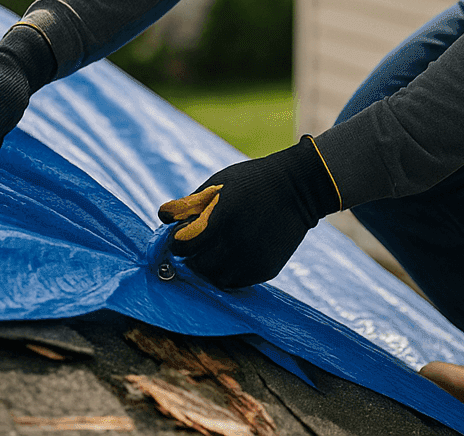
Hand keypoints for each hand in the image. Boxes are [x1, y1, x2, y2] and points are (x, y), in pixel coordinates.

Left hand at [159, 135, 341, 287]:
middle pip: (197, 267)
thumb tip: (164, 218)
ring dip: (210, 268)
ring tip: (217, 250)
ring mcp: (252, 259)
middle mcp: (236, 243)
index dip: (178, 243)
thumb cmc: (253, 181)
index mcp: (221, 218)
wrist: (300, 188)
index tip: (182, 237)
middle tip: (199, 246)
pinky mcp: (266, 270)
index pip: (182, 247)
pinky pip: (236, 281)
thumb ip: (190, 203)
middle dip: (193, 258)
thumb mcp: (219, 182)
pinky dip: (230, 272)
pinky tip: (235, 254)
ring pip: (216, 279)